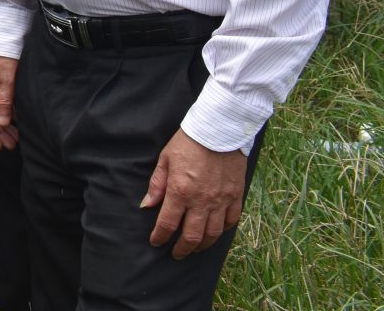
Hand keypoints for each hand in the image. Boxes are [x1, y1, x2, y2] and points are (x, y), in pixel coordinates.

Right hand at [0, 54, 19, 150]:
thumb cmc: (5, 57)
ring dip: (4, 126)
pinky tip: (16, 124)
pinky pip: (0, 106)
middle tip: (11, 146)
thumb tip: (3, 123)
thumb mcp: (7, 79)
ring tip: (16, 139)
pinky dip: (7, 116)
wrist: (7, 38)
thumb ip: (4, 101)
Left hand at [141, 129, 247, 258]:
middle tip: (176, 254)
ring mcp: (221, 200)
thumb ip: (157, 185)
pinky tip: (215, 233)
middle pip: (192, 236)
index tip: (156, 242)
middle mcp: (201, 201)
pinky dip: (222, 231)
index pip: (168, 223)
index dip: (160, 237)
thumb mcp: (165, 159)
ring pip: (212, 234)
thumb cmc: (188, 142)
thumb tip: (147, 205)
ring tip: (194, 248)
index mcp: (180, 191)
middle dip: (182, 248)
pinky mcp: (236, 196)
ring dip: (202, 245)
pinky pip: (231, 221)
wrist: (219, 129)